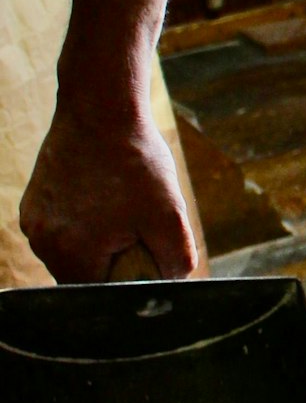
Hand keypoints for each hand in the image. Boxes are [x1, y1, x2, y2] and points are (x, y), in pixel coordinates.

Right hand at [20, 96, 197, 282]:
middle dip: (112, 260)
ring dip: (96, 241)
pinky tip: (102, 196)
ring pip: (71, 252)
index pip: (99, 294)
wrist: (101, 108)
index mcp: (69, 253)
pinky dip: (82, 221)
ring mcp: (33, 220)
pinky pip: (60, 228)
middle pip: (83, 275)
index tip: (143, 254)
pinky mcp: (33, 202)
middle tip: (135, 227)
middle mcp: (42, 242)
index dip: (126, 281)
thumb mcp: (169, 214)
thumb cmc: (136, 160)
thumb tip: (173, 285)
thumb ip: (175, 260)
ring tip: (119, 206)